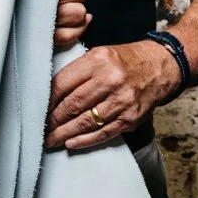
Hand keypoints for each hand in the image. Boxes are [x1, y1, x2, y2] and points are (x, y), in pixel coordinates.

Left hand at [46, 39, 181, 151]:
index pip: (63, 84)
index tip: (36, 110)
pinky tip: (71, 143)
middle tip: (39, 129)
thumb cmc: (125, 61)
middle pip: (72, 105)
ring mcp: (121, 101)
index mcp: (98, 61)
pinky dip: (85, 140)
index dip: (46, 101)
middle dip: (52, 120)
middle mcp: (110, 80)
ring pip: (85, 122)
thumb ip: (78, 72)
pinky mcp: (130, 117)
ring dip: (64, 134)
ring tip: (50, 140)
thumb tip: (51, 95)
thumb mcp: (100, 54)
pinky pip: (103, 132)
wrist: (161, 66)